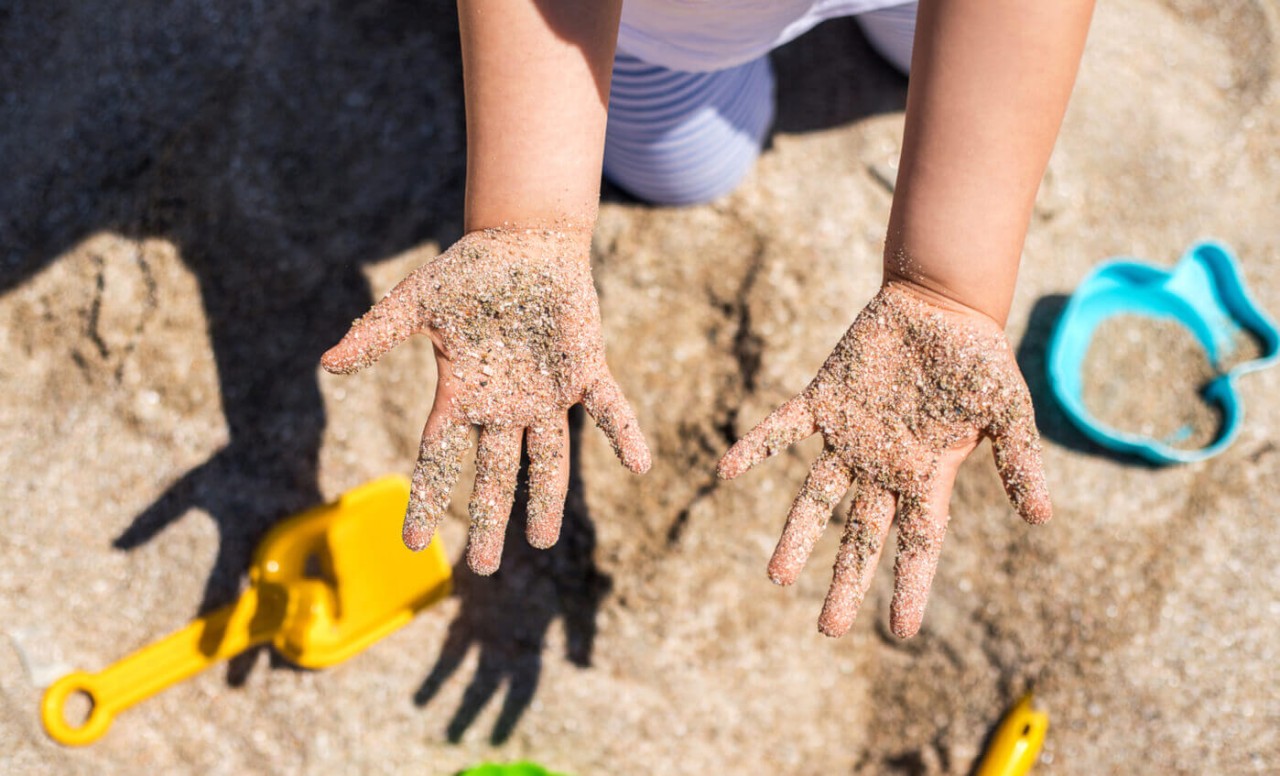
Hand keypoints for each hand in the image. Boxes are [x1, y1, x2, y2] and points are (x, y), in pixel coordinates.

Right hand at [322, 227, 649, 573]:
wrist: (524, 242)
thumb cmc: (469, 271)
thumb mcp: (416, 302)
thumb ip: (377, 333)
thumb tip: (327, 362)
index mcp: (463, 396)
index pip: (440, 459)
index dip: (427, 499)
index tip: (414, 543)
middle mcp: (505, 406)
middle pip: (495, 474)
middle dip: (491, 519)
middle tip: (486, 567)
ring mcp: (547, 393)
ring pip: (548, 457)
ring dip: (547, 497)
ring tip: (542, 540)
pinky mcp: (584, 370)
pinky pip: (607, 407)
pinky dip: (624, 433)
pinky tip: (640, 464)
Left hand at [717, 284, 1049, 637]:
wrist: (940, 303)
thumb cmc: (979, 356)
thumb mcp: (1008, 411)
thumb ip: (1019, 461)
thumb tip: (1043, 517)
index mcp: (926, 475)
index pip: (918, 544)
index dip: (911, 586)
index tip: (902, 630)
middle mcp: (882, 466)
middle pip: (861, 536)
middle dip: (846, 581)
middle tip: (827, 629)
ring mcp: (850, 438)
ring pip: (817, 498)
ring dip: (798, 535)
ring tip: (776, 577)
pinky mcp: (823, 402)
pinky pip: (783, 430)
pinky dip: (756, 447)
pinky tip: (726, 470)